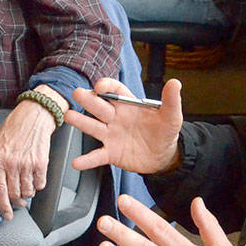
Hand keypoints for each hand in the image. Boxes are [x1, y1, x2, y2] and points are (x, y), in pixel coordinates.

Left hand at [0, 93, 57, 219]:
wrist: (34, 115)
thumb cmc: (13, 128)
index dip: (3, 206)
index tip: (7, 215)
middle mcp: (12, 163)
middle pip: (14, 193)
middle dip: (17, 201)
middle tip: (19, 201)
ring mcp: (27, 163)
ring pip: (28, 191)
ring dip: (27, 193)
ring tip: (27, 187)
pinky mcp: (41, 162)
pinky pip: (40, 184)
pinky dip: (38, 185)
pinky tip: (35, 180)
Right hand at [68, 78, 183, 174]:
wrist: (164, 157)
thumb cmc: (164, 132)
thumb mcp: (171, 116)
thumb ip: (171, 101)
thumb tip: (175, 83)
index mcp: (128, 105)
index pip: (114, 91)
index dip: (106, 87)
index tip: (100, 87)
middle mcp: (115, 118)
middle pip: (99, 106)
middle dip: (88, 100)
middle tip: (78, 93)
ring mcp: (111, 135)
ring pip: (93, 127)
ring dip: (81, 122)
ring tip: (69, 117)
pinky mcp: (111, 153)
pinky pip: (97, 156)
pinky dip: (87, 160)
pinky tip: (77, 162)